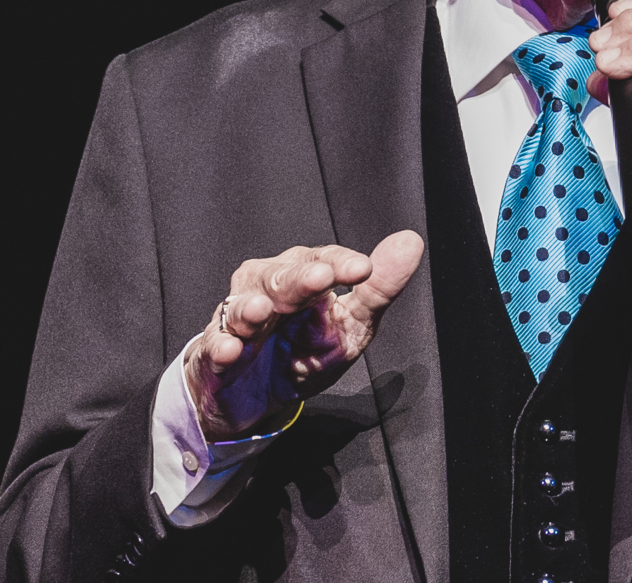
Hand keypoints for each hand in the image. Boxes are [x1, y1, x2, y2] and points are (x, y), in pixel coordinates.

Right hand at [183, 231, 423, 441]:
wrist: (260, 399)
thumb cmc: (307, 351)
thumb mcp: (351, 326)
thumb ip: (378, 289)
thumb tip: (411, 241)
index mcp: (306, 276)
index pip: (324, 260)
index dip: (341, 263)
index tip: (363, 270)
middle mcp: (268, 286)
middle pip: (282, 276)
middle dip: (298, 278)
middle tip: (320, 278)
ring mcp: (237, 319)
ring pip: (241, 305)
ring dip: (250, 307)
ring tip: (263, 310)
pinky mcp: (212, 351)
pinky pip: (213, 346)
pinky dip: (218, 347)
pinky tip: (229, 351)